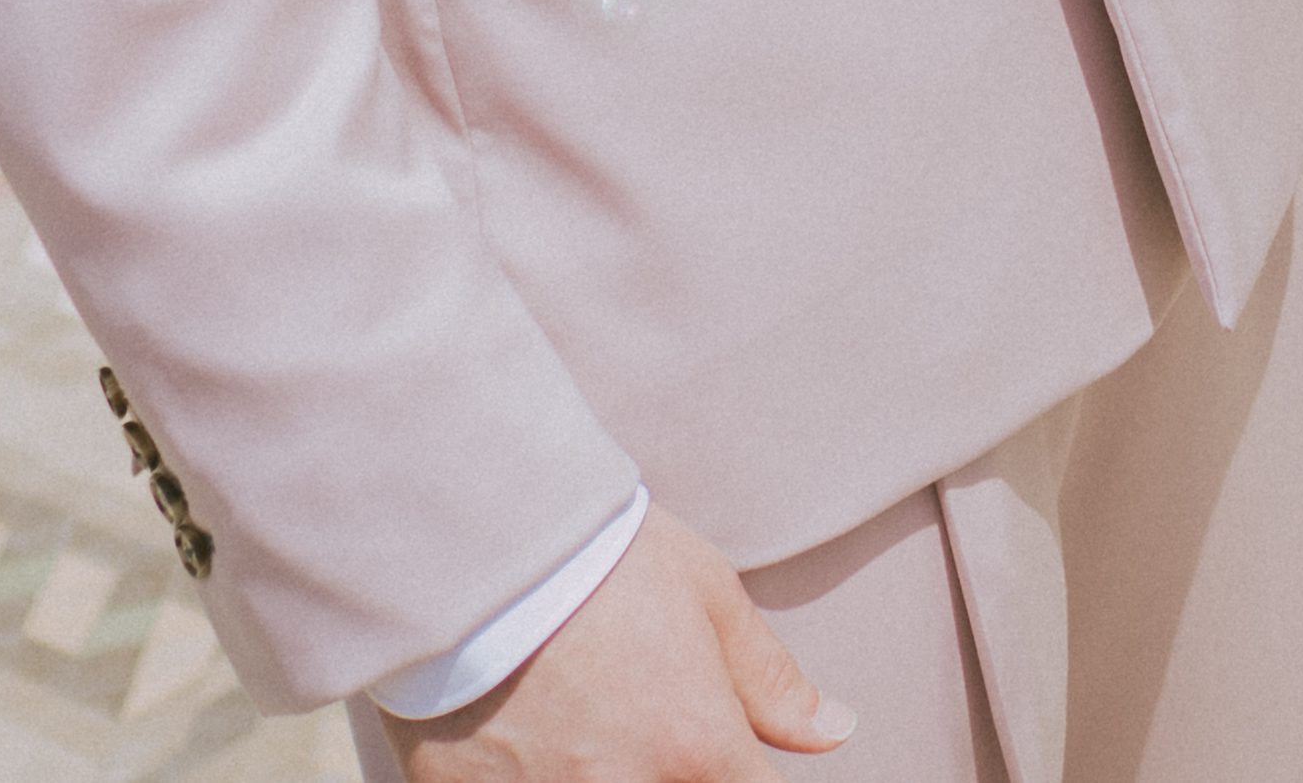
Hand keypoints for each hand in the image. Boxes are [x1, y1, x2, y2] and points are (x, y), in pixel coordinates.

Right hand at [368, 518, 845, 780]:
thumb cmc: (598, 556)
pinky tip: (528, 738)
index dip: (747, 770)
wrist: (468, 541)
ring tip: (583, 719)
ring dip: (608, 771)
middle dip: (678, 767)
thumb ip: (769, 680)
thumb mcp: (706, 596)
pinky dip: (538, 776)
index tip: (727, 748)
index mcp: (695, 747)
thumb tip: (834, 731)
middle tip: (646, 711)